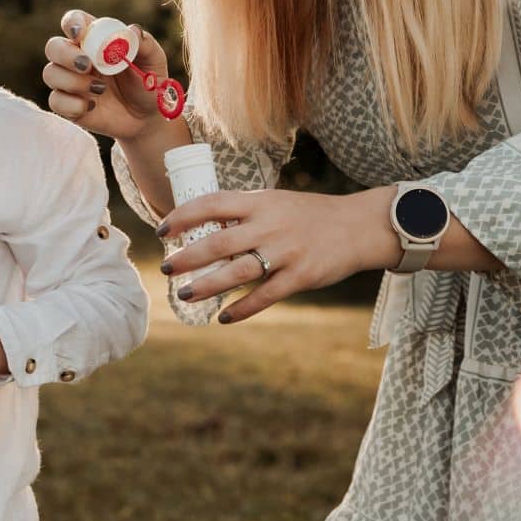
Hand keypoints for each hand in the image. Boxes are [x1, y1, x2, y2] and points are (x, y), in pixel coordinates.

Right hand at [42, 9, 176, 141]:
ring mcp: (70, 82)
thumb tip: (131, 30)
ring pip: (50, 73)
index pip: (74, 22)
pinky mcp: (68, 105)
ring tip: (100, 89)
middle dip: (65, 54)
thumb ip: (144, 44)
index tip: (81, 34)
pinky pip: (55, 101)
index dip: (72, 23)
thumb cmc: (149, 85)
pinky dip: (73, 104)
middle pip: (53, 46)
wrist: (147, 118)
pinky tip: (93, 106)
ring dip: (72, 81)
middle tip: (87, 66)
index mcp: (96, 40)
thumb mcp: (154, 62)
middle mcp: (78, 58)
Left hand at [158, 187, 391, 323]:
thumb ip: (244, 213)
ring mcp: (285, 252)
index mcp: (259, 203)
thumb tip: (202, 227)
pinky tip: (224, 317)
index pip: (211, 204)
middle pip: (217, 242)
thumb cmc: (309, 215)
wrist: (359, 227)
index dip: (182, 216)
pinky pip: (265, 296)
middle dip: (187, 257)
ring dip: (207, 286)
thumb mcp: (275, 203)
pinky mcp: (301, 276)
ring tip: (185, 295)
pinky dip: (242, 309)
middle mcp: (269, 226)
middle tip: (166, 267)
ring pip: (236, 272)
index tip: (162, 230)